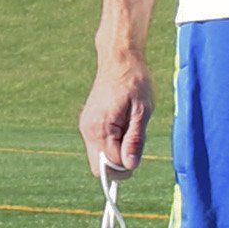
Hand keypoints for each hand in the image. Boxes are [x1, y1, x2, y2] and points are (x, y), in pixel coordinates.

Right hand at [79, 55, 152, 178]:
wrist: (119, 60)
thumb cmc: (134, 82)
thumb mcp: (142, 111)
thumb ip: (135, 140)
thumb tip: (130, 166)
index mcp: (100, 128)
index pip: (111, 165)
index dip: (127, 165)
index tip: (139, 151)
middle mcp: (88, 130)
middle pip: (99, 167)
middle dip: (119, 163)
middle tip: (135, 142)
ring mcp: (86, 127)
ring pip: (99, 157)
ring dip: (116, 152)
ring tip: (129, 128)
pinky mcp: (88, 124)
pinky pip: (99, 145)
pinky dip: (112, 144)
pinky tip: (123, 125)